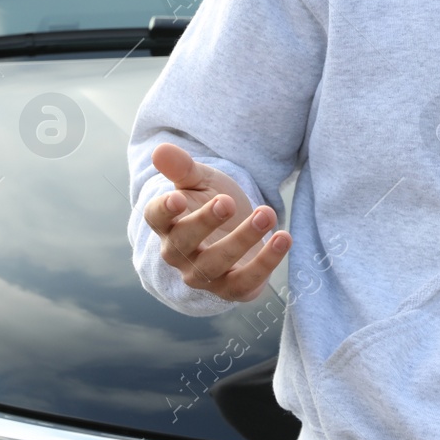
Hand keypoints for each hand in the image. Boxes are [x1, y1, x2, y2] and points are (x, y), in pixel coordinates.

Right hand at [143, 142, 290, 301]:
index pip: (156, 218)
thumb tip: (160, 150)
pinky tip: (283, 238)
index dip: (164, 210)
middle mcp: (179, 254)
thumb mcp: (200, 180)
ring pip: (216, 263)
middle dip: (205, 222)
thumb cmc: (212, 200)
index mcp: (167, 223)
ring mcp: (203, 275)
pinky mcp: (232, 289)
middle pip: (183, 243)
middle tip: (227, 201)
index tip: (177, 197)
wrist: (238, 227)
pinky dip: (265, 262)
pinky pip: (245, 282)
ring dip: (242, 239)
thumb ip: (182, 167)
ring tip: (266, 214)